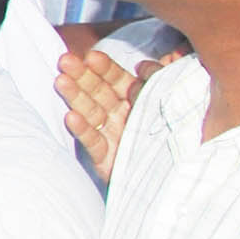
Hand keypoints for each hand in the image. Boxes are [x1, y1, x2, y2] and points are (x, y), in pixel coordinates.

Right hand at [57, 48, 169, 185]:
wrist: (178, 182)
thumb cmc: (177, 139)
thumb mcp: (176, 103)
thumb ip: (163, 80)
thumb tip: (150, 63)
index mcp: (136, 101)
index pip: (116, 80)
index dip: (104, 68)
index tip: (91, 56)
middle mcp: (121, 116)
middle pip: (98, 92)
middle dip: (81, 75)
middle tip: (65, 60)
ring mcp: (112, 136)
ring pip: (91, 112)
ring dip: (75, 96)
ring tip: (61, 81)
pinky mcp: (105, 159)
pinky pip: (94, 142)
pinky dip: (83, 130)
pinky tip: (72, 117)